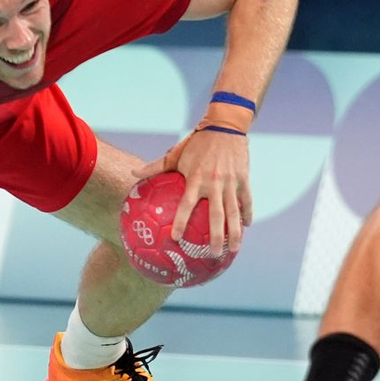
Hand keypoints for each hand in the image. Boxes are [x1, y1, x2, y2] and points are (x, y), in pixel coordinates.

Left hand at [135, 129, 252, 255]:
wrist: (225, 125)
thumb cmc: (196, 141)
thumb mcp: (176, 153)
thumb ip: (156, 166)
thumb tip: (133, 173)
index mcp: (195, 178)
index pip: (187, 205)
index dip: (181, 222)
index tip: (176, 238)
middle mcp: (214, 183)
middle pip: (216, 216)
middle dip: (215, 237)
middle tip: (211, 255)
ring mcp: (231, 182)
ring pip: (234, 212)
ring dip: (235, 233)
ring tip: (233, 249)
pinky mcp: (244, 179)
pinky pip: (246, 200)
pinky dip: (247, 213)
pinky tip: (246, 226)